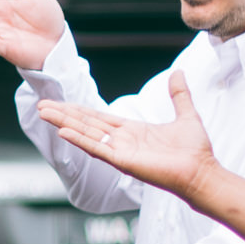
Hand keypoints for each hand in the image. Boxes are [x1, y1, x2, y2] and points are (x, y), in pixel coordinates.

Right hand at [36, 70, 219, 199]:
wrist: (203, 172)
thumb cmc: (195, 151)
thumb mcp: (185, 114)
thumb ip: (178, 94)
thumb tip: (178, 72)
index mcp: (132, 131)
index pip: (98, 118)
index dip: (78, 110)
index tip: (60, 103)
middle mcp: (122, 141)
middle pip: (86, 124)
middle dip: (64, 114)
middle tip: (42, 106)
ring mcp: (121, 152)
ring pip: (87, 134)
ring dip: (65, 123)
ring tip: (44, 113)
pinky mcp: (124, 161)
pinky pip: (98, 149)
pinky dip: (80, 140)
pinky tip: (63, 132)